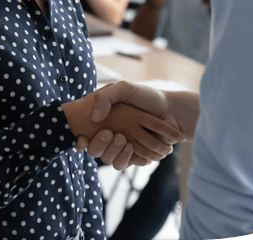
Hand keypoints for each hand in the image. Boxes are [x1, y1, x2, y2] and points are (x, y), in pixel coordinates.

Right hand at [63, 90, 182, 162]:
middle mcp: (112, 135)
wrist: (172, 111)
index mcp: (105, 120)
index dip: (80, 139)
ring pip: (109, 159)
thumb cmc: (148, 97)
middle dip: (99, 145)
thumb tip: (95, 118)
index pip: (84, 134)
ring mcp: (124, 147)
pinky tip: (131, 147)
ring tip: (124, 140)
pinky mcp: (136, 156)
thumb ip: (106, 97)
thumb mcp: (124, 88)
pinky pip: (126, 163)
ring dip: (114, 151)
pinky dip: (128, 158)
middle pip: (95, 150)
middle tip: (108, 134)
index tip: (80, 138)